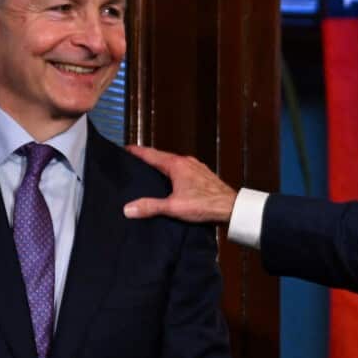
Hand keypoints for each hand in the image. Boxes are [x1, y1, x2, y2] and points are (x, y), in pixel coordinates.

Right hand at [122, 146, 237, 223]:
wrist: (231, 207)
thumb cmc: (206, 204)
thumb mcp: (173, 207)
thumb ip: (150, 207)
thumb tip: (129, 208)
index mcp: (176, 165)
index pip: (151, 154)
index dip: (137, 152)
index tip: (126, 149)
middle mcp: (186, 162)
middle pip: (162, 156)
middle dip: (148, 157)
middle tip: (135, 159)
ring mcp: (196, 167)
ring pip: (173, 162)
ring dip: (161, 164)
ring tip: (150, 169)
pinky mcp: (203, 175)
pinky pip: (183, 169)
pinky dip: (173, 171)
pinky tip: (172, 181)